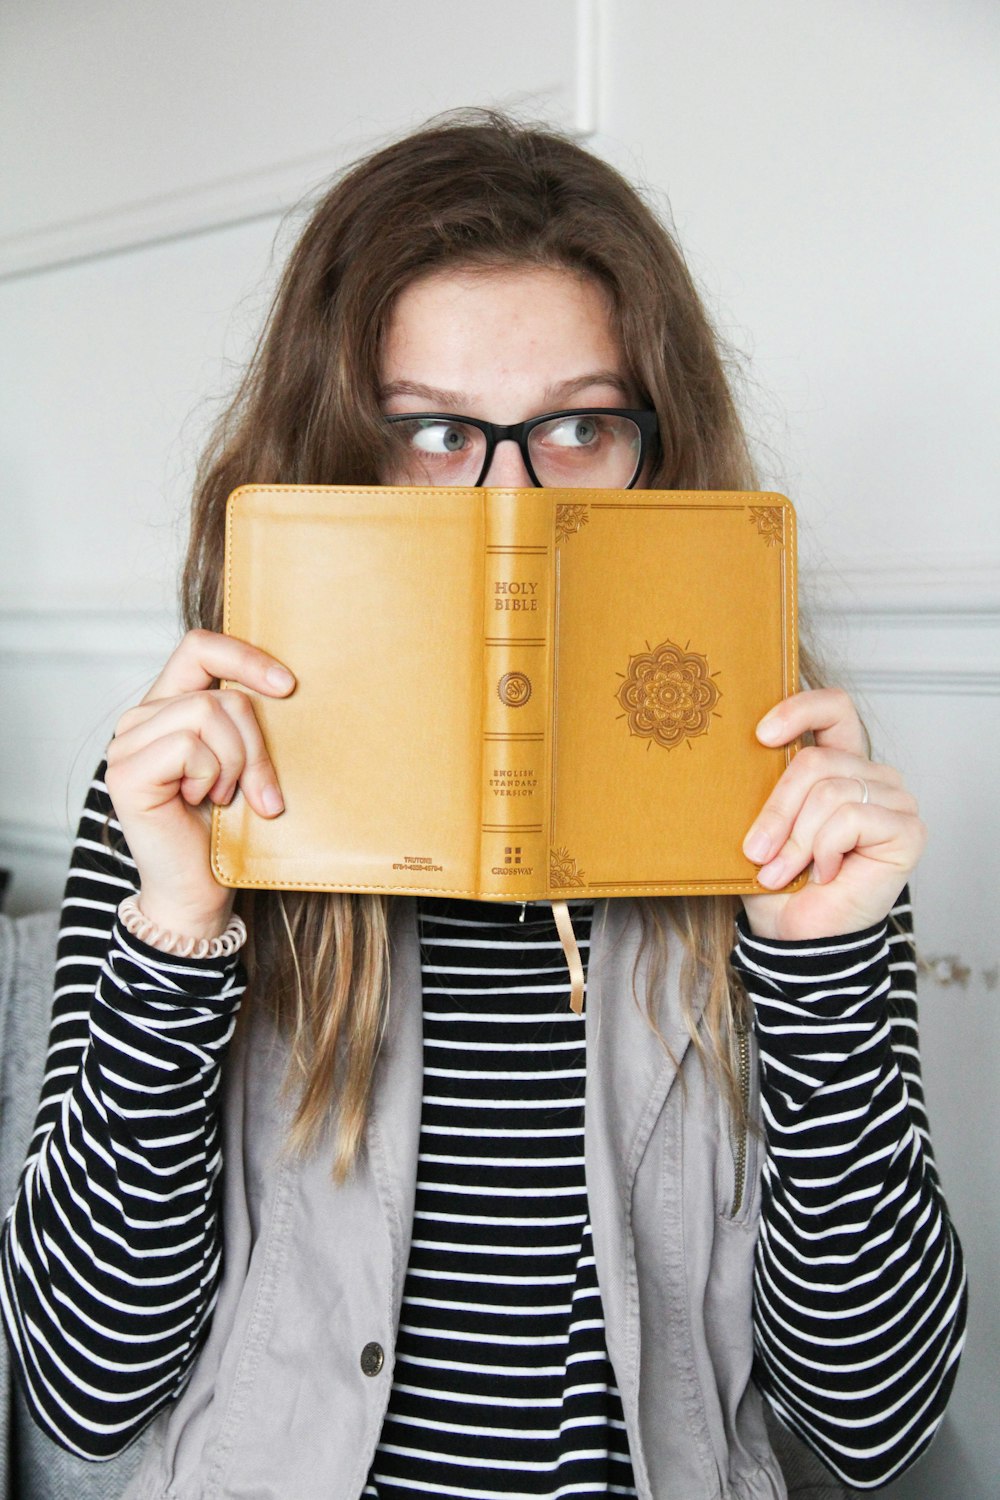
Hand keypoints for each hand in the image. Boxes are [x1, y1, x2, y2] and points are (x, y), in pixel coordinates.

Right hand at [104, 629, 295, 939]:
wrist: (201, 892)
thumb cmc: (228, 830)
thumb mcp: (247, 763)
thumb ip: (248, 723)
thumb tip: (287, 687)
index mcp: (169, 707)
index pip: (200, 647)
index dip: (244, 657)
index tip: (287, 688)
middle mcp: (141, 719)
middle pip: (220, 694)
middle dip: (255, 745)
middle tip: (260, 792)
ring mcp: (126, 744)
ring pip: (207, 714)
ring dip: (235, 764)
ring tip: (225, 799)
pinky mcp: (126, 772)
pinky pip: (190, 746)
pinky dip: (211, 777)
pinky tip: (202, 804)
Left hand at [740, 688, 925, 941]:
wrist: (797, 934)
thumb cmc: (779, 879)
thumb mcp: (760, 824)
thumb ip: (762, 785)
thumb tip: (732, 753)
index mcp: (839, 762)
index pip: (834, 708)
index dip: (799, 709)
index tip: (762, 736)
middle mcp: (872, 774)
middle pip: (816, 761)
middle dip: (777, 810)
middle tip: (757, 851)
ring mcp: (895, 799)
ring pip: (829, 792)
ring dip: (796, 840)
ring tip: (783, 872)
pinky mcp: (907, 828)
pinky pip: (850, 817)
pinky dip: (824, 850)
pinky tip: (826, 874)